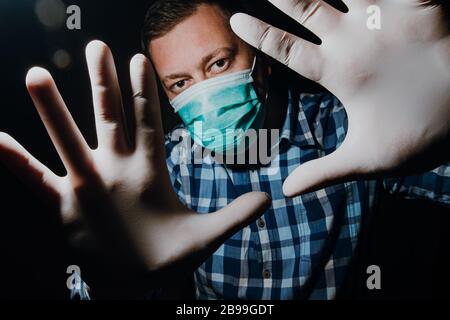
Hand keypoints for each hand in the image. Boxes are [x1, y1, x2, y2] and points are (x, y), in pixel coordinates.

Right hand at [0, 41, 269, 273]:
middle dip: (103, 83)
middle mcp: (116, 168)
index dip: (144, 91)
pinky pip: (35, 178)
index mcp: (149, 169)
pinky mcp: (65, 205)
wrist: (138, 280)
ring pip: (68, 138)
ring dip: (53, 110)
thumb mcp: (206, 237)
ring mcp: (89, 183)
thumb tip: (269, 199)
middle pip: (108, 116)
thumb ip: (235, 217)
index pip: (148, 121)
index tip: (139, 59)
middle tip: (98, 45)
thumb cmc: (170, 256)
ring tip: (37, 74)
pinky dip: (15, 161)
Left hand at [231, 0, 449, 195]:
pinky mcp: (418, 8)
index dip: (263, 35)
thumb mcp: (366, 159)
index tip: (235, 22)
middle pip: (308, 8)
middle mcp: (356, 43)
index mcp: (339, 72)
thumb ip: (325, 171)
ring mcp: (384, 22)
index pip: (290, 49)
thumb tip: (286, 191)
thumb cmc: (418, 140)